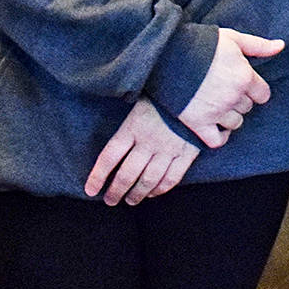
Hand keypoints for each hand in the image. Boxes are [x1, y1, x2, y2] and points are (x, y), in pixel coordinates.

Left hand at [85, 98, 199, 205]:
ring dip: (137, 194)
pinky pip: (172, 178)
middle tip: (110, 200)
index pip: (109, 157)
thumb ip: (128, 124)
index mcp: (133, 126)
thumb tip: (113, 146)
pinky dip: (161, 189)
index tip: (90, 190)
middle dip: (116, 191)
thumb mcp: (140, 102)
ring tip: (130, 201)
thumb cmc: (164, 94)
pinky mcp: (187, 153)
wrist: (198, 88)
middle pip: (127, 174)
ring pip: (148, 180)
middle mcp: (149, 141)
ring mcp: (169, 149)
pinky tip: (153, 193)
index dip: (98, 176)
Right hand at [177, 27, 283, 147]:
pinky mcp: (198, 123)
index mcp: (244, 77)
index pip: (263, 94)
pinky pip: (217, 141)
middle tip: (226, 91)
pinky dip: (219, 137)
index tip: (245, 86)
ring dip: (230, 117)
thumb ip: (259, 45)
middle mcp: (233, 97)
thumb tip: (281, 46)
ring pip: (235, 123)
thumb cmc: (202, 44)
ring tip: (218, 106)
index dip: (255, 90)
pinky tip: (215, 128)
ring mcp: (216, 112)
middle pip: (247, 108)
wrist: (168, 55)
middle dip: (240, 100)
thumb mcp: (233, 38)